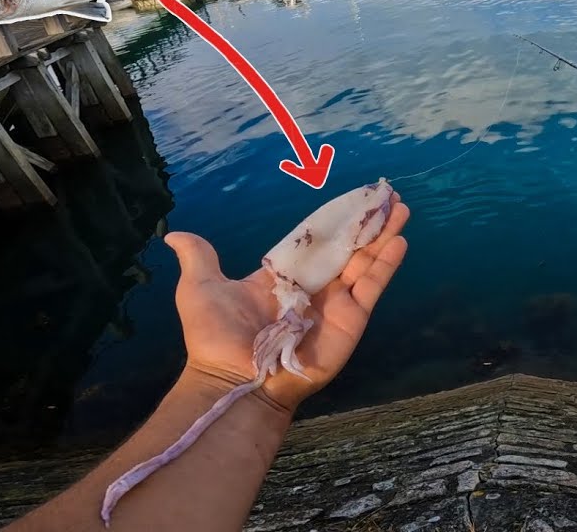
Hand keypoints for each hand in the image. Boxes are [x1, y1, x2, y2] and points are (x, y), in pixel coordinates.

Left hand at [164, 198, 409, 412]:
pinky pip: (371, 288)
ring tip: (402, 210)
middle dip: (368, 223)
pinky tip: (399, 242)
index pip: (315, 240)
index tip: (356, 197)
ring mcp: (334, 304)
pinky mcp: (350, 320)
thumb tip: (174, 235)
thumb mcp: (199, 288)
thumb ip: (198, 258)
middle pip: (347, 247)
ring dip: (383, 236)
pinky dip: (386, 265)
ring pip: (365, 262)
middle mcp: (313, 288)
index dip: (335, 219)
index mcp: (283, 278)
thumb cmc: (215, 337)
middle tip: (390, 197)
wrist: (234, 379)